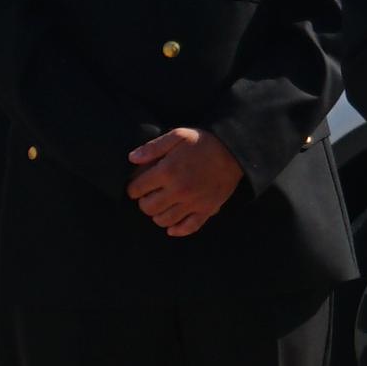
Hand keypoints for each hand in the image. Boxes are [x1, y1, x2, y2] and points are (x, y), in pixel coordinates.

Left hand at [124, 128, 244, 234]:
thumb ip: (153, 147)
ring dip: (157, 215)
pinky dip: (177, 230)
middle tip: (148, 195)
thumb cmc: (204, 142)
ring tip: (160, 207)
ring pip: (164, 220)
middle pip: (148, 207)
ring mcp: (193, 202)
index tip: (137, 185)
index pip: (137, 189)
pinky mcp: (206, 210)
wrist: (235, 151)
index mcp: (167, 171)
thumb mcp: (178, 135)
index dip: (133, 187)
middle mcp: (178, 190)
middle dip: (143, 202)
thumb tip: (132, 158)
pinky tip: (172, 227)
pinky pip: (188, 227)